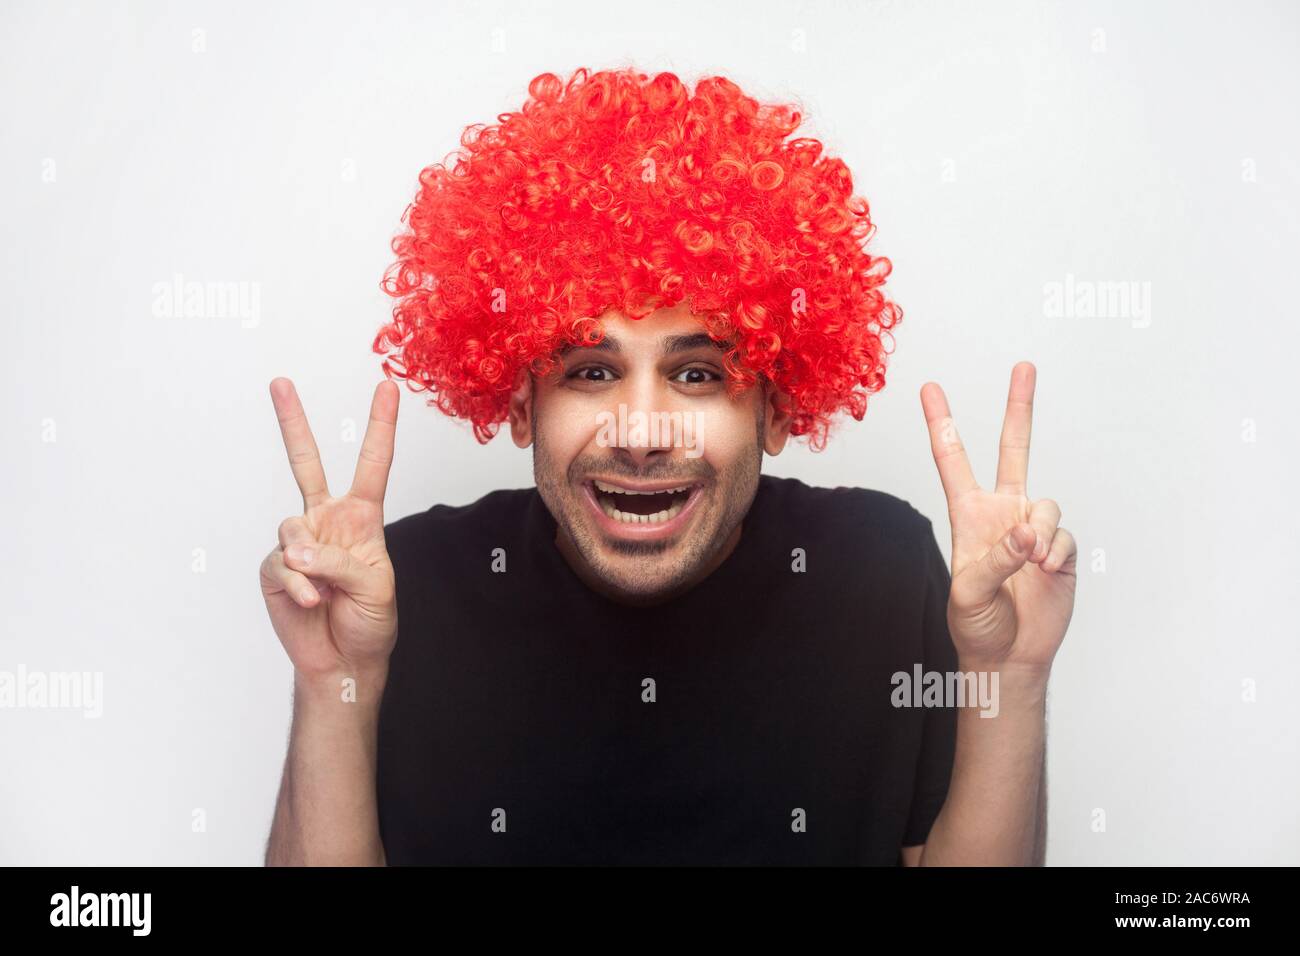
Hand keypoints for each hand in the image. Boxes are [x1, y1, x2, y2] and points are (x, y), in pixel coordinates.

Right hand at [259, 378, 399, 681]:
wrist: (345, 660)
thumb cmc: (370, 620)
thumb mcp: (376, 585)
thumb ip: (341, 559)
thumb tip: (298, 548)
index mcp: (362, 518)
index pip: (373, 465)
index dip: (380, 426)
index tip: (387, 387)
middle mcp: (327, 521)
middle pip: (307, 463)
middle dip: (293, 422)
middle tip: (280, 382)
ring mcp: (298, 543)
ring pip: (292, 527)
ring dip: (310, 561)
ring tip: (324, 590)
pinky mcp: (275, 568)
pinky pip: (281, 564)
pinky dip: (299, 585)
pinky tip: (312, 601)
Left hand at [920, 362, 1076, 676]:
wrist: (1010, 655)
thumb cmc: (976, 624)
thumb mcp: (967, 593)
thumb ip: (994, 560)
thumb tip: (1026, 534)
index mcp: (968, 515)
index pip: (952, 460)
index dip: (942, 424)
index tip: (930, 388)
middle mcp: (1002, 513)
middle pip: (1014, 450)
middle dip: (1019, 408)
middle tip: (1024, 366)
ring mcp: (1033, 529)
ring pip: (1047, 505)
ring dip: (1040, 533)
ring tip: (1030, 564)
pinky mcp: (1060, 550)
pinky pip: (1064, 536)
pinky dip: (1056, 554)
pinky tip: (1046, 574)